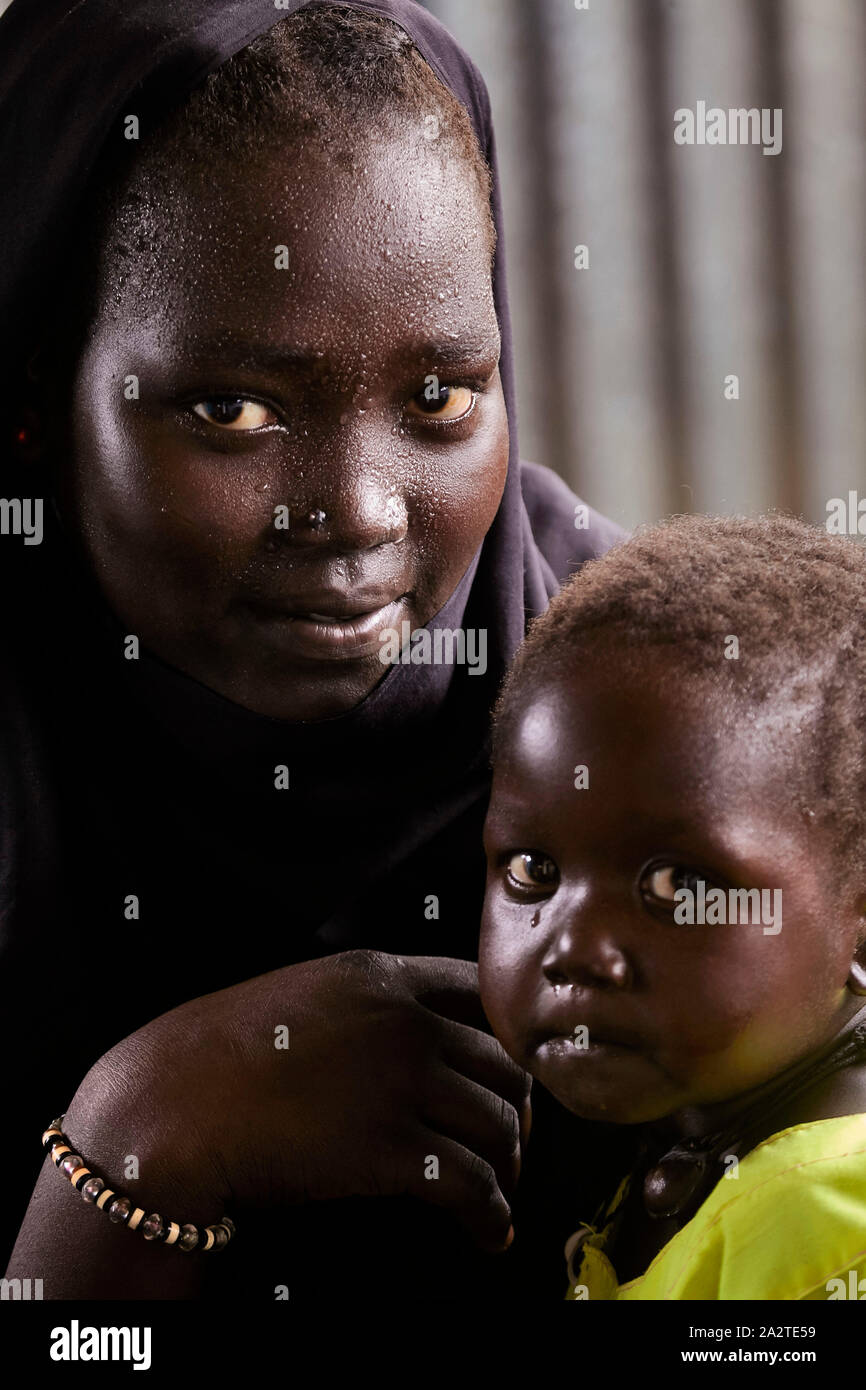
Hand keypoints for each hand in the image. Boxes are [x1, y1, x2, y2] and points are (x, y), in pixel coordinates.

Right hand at [73, 951, 530, 1252]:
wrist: (173, 1101)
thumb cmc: (221, 1050)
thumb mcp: (305, 991)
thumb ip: (366, 1002)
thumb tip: (409, 1031)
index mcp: (382, 975)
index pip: (482, 992)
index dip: (509, 1035)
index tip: (514, 1068)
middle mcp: (404, 1022)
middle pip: (505, 1061)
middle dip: (520, 1108)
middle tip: (512, 1139)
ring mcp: (401, 1083)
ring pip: (499, 1123)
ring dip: (511, 1164)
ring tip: (502, 1189)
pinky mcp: (390, 1150)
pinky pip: (472, 1184)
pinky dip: (491, 1214)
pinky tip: (488, 1231)